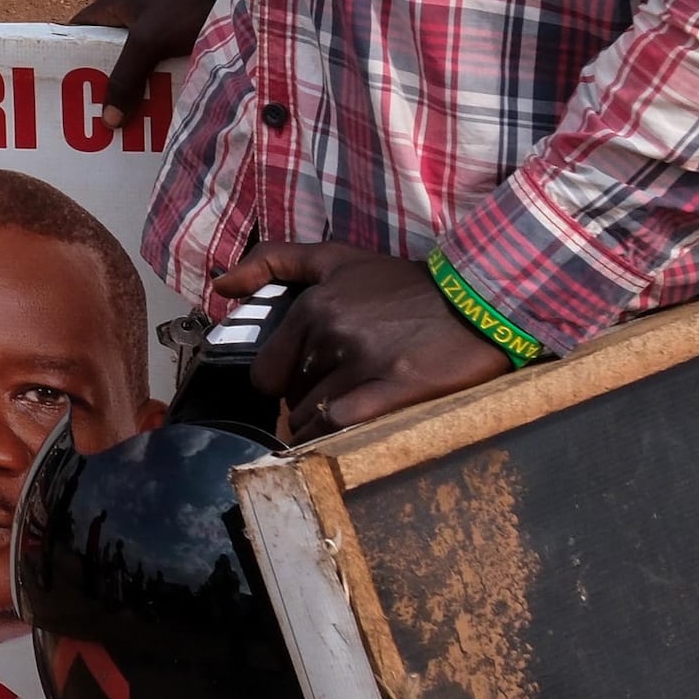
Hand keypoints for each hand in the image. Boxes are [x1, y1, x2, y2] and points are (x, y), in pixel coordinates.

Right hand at [66, 0, 208, 131]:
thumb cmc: (184, 7)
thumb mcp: (148, 42)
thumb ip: (126, 78)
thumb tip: (107, 121)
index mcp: (114, 3)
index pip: (78, 30)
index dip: (69, 56)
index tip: (63, 87)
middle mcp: (133, 11)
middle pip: (107, 51)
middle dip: (103, 81)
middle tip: (96, 113)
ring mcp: (158, 23)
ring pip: (136, 60)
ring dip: (133, 85)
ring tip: (127, 118)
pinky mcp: (180, 34)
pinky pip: (159, 62)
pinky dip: (158, 82)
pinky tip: (160, 106)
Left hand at [213, 243, 512, 438]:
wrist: (477, 299)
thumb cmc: (404, 283)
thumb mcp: (337, 259)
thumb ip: (275, 261)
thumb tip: (221, 284)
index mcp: (313, 306)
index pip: (266, 372)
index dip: (280, 386)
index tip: (302, 386)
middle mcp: (331, 333)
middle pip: (290, 398)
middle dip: (303, 405)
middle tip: (331, 402)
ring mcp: (363, 363)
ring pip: (314, 417)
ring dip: (321, 428)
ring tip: (346, 421)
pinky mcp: (396, 389)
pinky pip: (343, 427)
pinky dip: (336, 439)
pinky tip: (349, 439)